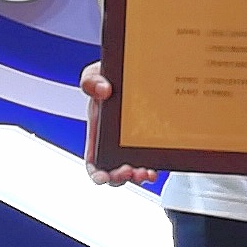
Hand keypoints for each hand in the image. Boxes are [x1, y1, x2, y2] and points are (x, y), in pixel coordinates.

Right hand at [80, 63, 159, 184]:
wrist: (135, 69)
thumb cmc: (111, 75)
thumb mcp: (96, 73)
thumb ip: (90, 80)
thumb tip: (102, 90)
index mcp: (98, 132)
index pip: (93, 161)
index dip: (96, 173)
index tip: (103, 177)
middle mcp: (115, 142)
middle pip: (114, 171)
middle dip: (120, 177)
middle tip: (129, 171)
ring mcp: (133, 143)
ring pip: (134, 170)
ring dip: (138, 176)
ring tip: (145, 173)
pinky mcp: (150, 140)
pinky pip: (151, 160)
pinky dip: (153, 167)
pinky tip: (156, 167)